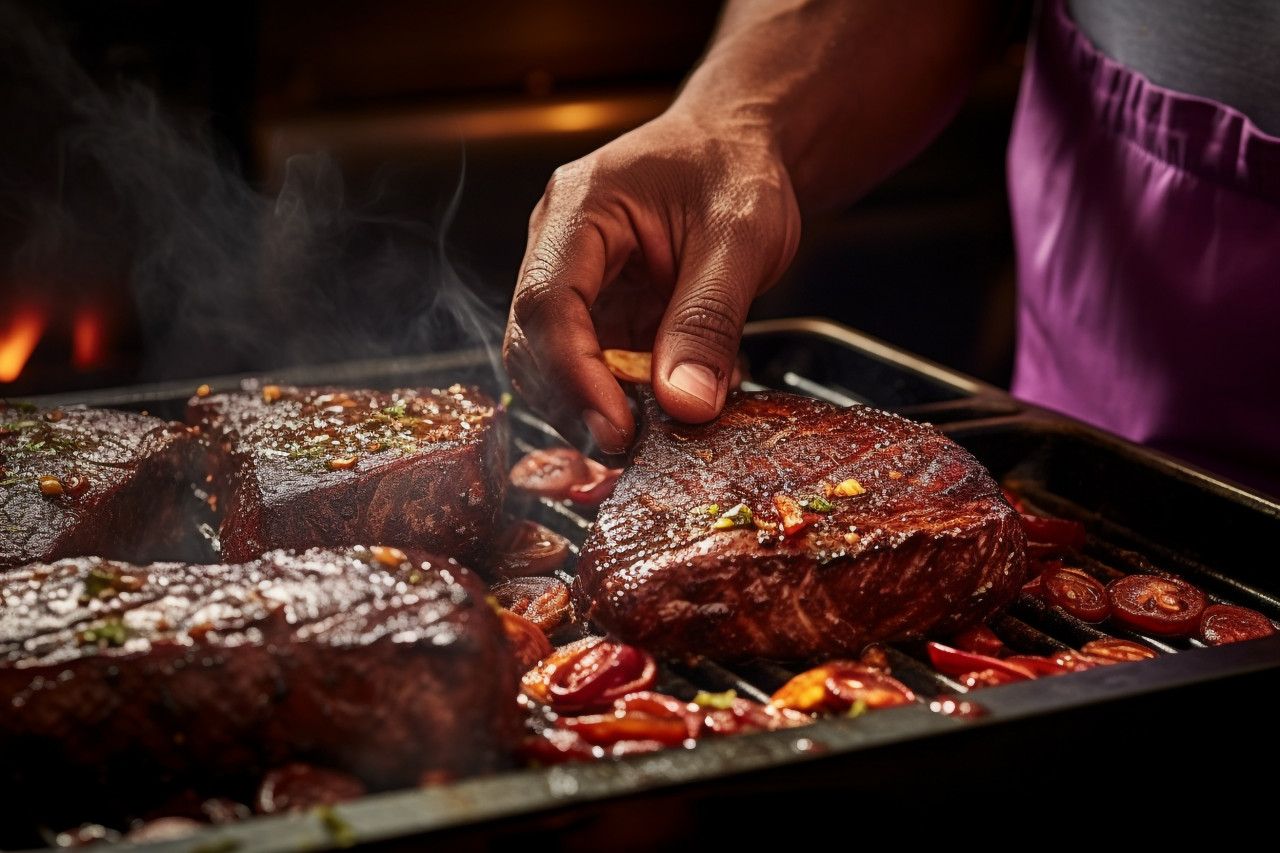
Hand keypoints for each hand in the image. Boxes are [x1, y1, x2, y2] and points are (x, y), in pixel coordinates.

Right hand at [503, 111, 800, 453]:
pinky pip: (592, 368)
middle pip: (532, 341)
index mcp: (579, 207)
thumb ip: (710, 319)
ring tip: (654, 432)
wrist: (741, 146)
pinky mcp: (598, 312)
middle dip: (575, 402)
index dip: (573, 376)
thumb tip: (685, 404)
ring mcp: (574, 281)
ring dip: (594, 407)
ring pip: (551, 364)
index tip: (615, 427)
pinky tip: (663, 408)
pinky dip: (621, 399)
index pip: (546, 302)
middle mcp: (558, 244)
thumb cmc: (736, 166)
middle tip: (632, 447)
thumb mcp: (741, 235)